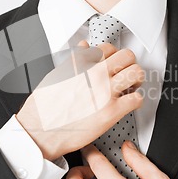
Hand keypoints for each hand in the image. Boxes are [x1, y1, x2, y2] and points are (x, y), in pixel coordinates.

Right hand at [16, 42, 144, 159]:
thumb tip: (84, 47)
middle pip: (127, 56)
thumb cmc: (45, 106)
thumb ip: (73, 60)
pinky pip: (136, 99)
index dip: (112, 57)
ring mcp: (105, 92)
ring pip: (136, 73)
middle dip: (128, 64)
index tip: (112, 64)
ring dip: (136, 80)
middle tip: (125, 74)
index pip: (108, 48)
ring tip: (129, 87)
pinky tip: (126, 104)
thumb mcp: (56, 75)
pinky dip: (135, 101)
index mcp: (82, 64)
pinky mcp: (111, 112)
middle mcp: (95, 75)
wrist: (40, 131)